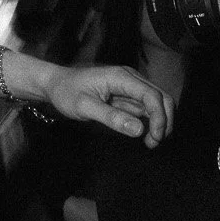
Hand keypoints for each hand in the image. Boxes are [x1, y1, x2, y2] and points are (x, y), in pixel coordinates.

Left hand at [43, 63, 174, 147]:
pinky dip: (150, 120)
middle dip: (164, 121)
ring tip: (149, 142)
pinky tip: (142, 134)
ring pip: (157, 103)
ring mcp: (131, 85)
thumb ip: (111, 117)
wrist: (55, 83)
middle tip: (153, 143)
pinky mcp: (128, 93)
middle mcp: (130, 78)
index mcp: (121, 77)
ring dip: (159, 122)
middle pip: (161, 97)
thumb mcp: (84, 107)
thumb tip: (139, 130)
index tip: (154, 137)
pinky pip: (146, 107)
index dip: (159, 117)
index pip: (151, 95)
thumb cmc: (66, 92)